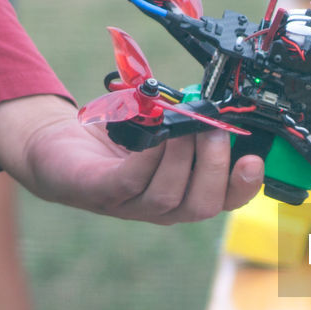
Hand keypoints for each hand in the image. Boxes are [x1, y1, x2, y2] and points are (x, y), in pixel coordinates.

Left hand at [0, 94, 263, 223]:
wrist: (57, 148)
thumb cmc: (116, 139)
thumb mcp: (162, 129)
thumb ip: (191, 124)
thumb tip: (218, 102)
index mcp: (186, 192)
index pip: (226, 200)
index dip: (245, 185)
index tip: (254, 159)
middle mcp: (163, 208)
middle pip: (202, 205)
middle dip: (214, 167)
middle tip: (212, 131)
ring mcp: (131, 205)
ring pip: (169, 197)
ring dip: (182, 159)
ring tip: (184, 126)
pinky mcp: (101, 193)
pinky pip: (131, 183)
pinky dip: (149, 161)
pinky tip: (156, 138)